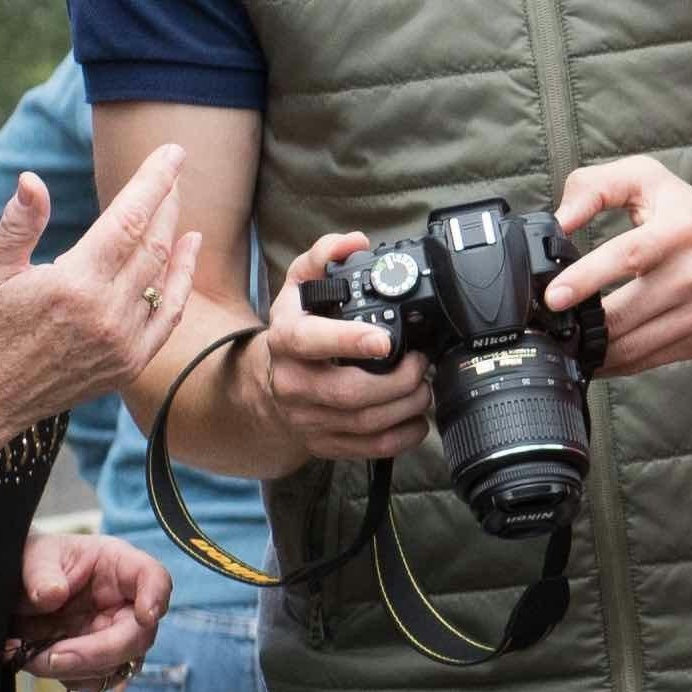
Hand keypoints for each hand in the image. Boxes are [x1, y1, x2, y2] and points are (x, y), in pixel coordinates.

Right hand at [0, 154, 200, 427]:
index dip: (154, 180)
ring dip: (174, 233)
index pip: (129, 218)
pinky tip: (188, 250)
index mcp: (74, 283)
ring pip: (164, 276)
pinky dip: (182, 281)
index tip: (173, 152)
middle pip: (154, 242)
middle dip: (167, 200)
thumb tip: (32, 179)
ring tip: (175, 202)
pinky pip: (169, 315)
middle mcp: (107, 313)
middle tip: (174, 170)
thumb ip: (19, 223)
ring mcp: (122, 343)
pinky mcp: (128, 364)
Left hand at [9, 531, 167, 688]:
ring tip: (32, 657)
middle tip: (55, 656)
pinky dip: (70, 678)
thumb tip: (52, 594)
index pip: (153, 577)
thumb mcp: (33, 556)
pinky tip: (41, 663)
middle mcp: (124, 603)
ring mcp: (114, 634)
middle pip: (139, 635)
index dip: (156, 597)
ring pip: (119, 664)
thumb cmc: (36, 561)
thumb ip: (41, 573)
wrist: (19, 589)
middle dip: (98, 652)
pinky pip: (99, 680)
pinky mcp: (99, 659)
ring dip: (76, 669)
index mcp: (118, 566)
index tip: (145, 616)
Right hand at [259, 230, 434, 464]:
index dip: (349, 341)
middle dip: (398, 380)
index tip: (384, 339)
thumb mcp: (299, 288)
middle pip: (349, 393)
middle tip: (421, 363)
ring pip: (364, 423)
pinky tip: (417, 417)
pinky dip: (402, 436)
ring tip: (425, 387)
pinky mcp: (325, 444)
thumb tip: (353, 242)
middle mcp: (293, 384)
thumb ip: (324, 257)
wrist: (266, 386)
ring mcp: (308, 419)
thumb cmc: (294, 331)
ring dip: (406, 406)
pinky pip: (369, 449)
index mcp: (286, 341)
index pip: (311, 342)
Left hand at [540, 158, 691, 374]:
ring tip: (568, 343)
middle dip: (583, 326)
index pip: (630, 254)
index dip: (588, 276)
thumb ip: (597, 186)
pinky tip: (598, 355)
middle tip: (549, 328)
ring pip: (635, 345)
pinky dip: (618, 363)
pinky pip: (650, 360)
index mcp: (680, 229)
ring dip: (596, 349)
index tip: (554, 296)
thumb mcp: (650, 181)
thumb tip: (560, 220)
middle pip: (628, 312)